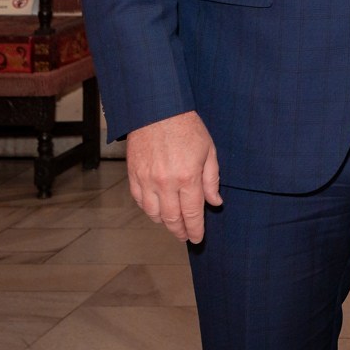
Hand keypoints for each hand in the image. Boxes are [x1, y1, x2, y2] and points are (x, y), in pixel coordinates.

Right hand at [126, 110, 220, 242]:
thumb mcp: (209, 151)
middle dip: (180, 231)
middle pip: (172, 218)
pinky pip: (139, 201)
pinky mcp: (133, 175)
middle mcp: (165, 183)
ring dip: (164, 222)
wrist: (157, 110)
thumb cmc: (187, 128)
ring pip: (153, 213)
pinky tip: (157, 209)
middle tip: (185, 236)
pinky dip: (148, 209)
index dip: (195, 230)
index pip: (192, 214)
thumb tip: (215, 202)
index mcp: (188, 178)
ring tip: (172, 223)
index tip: (197, 238)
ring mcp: (146, 180)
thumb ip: (212, 180)